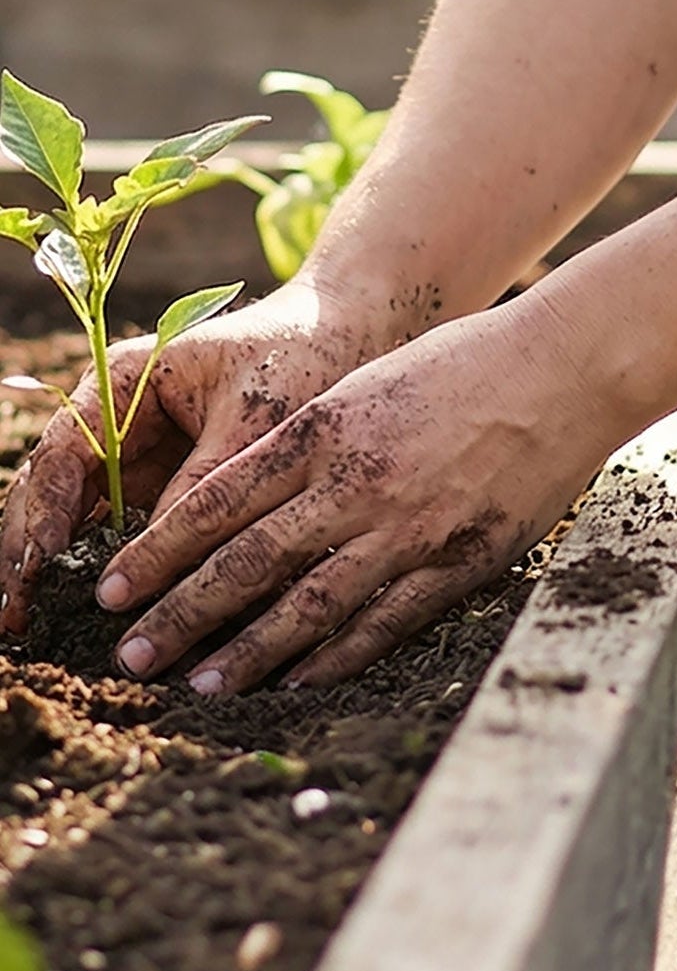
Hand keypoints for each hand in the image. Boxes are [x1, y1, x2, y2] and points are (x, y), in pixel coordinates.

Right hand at [0, 279, 395, 636]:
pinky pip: (140, 537)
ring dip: (64, 574)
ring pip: (88, 523)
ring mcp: (143, 458)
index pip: (64, 453)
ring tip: (38, 631)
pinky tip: (120, 620)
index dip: (43, 511)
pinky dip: (129, 574)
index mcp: (125, 383)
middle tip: (16, 621)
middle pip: (56, 494)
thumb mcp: (255, 419)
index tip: (37, 566)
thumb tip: (166, 567)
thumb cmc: (302, 358)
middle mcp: (121, 424)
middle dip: (31, 555)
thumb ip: (207, 486)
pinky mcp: (174, 489)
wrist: (350, 339)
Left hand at [91, 296, 614, 692]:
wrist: (568, 367)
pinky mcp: (461, 559)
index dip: (158, 552)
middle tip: (131, 654)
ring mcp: (411, 527)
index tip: (114, 587)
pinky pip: (386, 620)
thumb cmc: (469, 361)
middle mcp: (358, 482)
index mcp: (327, 428)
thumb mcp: (371, 381)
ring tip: (202, 684)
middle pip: (247, 562)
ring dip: (247, 651)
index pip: (217, 503)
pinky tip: (300, 678)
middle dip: (180, 614)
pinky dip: (336, 654)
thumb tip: (248, 498)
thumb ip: (313, 437)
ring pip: (308, 605)